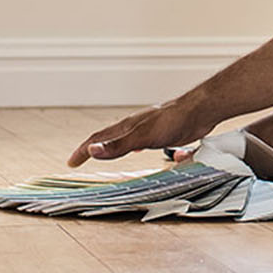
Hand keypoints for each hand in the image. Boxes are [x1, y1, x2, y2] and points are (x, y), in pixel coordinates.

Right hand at [66, 97, 210, 166]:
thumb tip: (92, 150)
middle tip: (82, 158)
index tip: (71, 162)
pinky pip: (150, 143)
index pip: (98, 138)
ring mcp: (151, 129)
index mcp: (127, 127)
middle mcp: (136, 126)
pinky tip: (153, 153)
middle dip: (94, 148)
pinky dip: (144, 148)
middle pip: (110, 137)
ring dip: (116, 148)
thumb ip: (117, 145)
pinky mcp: (166, 133)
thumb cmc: (173, 120)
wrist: (201, 110)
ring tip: (110, 154)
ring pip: (128, 140)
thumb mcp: (142, 137)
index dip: (83, 151)